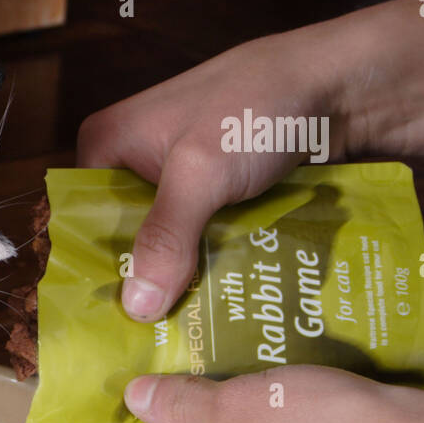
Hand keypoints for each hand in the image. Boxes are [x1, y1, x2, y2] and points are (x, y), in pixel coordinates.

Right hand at [77, 27, 345, 321]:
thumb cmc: (260, 106)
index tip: (98, 321)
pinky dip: (212, 266)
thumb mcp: (202, 172)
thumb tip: (136, 310)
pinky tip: (220, 304)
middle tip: (147, 339)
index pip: (77, 219)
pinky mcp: (220, 193)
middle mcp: (136, 162)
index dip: (88, 268)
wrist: (346, 83)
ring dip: (180, 281)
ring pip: (168, 245)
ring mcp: (181, 179)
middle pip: (123, 238)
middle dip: (138, 283)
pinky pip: (204, 241)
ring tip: (184, 333)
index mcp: (107, 144)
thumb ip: (166, 238)